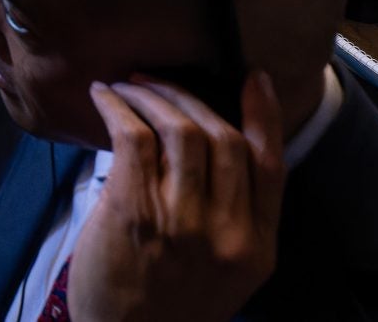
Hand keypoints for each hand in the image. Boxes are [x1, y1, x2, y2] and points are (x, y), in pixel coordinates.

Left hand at [66, 73, 285, 321]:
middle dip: (190, 96)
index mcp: (257, 247)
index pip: (272, 166)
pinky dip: (118, 107)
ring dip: (151, 95)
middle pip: (224, 138)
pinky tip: (105, 98)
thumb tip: (213, 145)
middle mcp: (227, 233)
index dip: (267, 115)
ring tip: (129, 86)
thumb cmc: (170, 304)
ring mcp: (181, 222)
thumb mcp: (227, 271)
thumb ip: (233, 218)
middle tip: (159, 80)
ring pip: (180, 129)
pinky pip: (133, 137)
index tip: (255, 78)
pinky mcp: (133, 211)